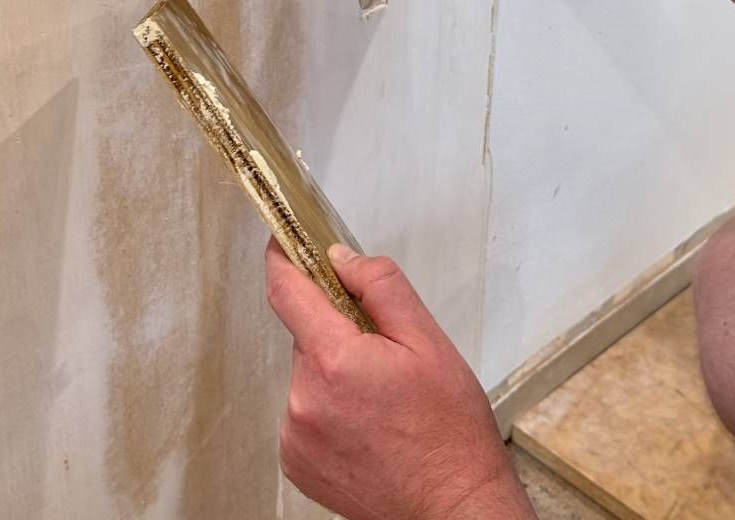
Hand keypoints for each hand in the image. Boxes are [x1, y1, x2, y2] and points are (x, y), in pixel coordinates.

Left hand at [265, 239, 533, 519]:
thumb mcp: (429, 342)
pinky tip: (367, 429)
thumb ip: (381, 289)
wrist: (451, 508)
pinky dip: (329, 412)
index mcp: (335, 361)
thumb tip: (340, 260)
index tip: (283, 242)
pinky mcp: (295, 463)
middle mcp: (303, 399)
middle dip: (338, 335)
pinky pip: (304, 416)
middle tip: (385, 359)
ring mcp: (295, 436)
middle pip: (305, 338)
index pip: (286, 291)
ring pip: (307, 378)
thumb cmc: (449, 431)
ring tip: (382, 406)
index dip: (282, 259)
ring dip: (335, 377)